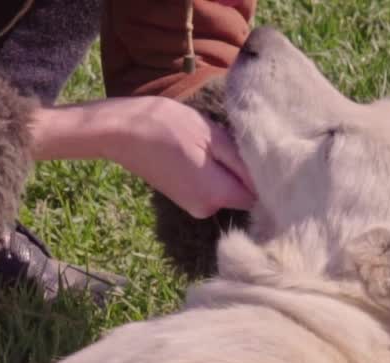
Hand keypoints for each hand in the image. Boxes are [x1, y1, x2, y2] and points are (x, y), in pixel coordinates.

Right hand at [101, 96, 255, 217]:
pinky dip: (213, 172)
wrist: (121, 132)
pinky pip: (211, 188)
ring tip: (211, 144)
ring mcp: (193, 206)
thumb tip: (269, 178)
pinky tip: (199, 152)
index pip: (259, 196)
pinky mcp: (184, 198)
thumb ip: (241, 161)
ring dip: (228, 170)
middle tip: (233, 142)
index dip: (266, 177)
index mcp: (215, 194)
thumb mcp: (212, 135)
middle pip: (243, 195)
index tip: (264, 154)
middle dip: (245, 172)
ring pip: (227, 190)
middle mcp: (206, 209)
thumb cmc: (165, 126)